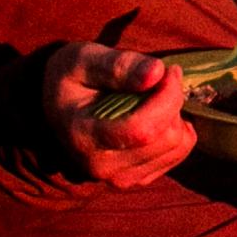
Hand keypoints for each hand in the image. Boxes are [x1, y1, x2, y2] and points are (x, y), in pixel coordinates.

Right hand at [37, 41, 197, 187]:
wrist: (59, 108)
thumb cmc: (70, 77)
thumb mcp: (83, 58)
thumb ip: (119, 65)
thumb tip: (157, 72)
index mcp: (83, 136)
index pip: (142, 129)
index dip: (167, 97)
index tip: (168, 70)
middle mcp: (101, 167)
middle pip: (166, 137)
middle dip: (172, 101)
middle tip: (159, 79)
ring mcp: (120, 178)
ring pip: (177, 145)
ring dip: (174, 115)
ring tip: (153, 97)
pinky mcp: (137, 179)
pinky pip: (178, 153)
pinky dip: (175, 129)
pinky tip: (154, 115)